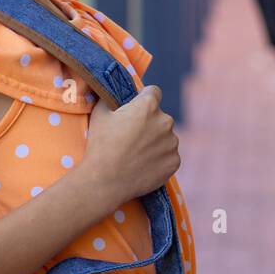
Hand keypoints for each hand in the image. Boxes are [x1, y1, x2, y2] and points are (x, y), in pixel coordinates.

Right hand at [81, 85, 180, 209]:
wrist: (106, 181)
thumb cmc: (101, 145)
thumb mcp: (100, 113)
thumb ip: (110, 98)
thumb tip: (111, 92)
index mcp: (149, 106)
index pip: (153, 92)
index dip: (143, 98)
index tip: (136, 108)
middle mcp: (166, 121)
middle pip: (160, 117)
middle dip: (149, 123)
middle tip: (132, 137)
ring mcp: (172, 143)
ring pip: (166, 137)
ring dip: (156, 142)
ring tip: (137, 154)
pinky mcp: (174, 162)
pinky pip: (169, 156)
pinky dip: (160, 159)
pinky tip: (144, 165)